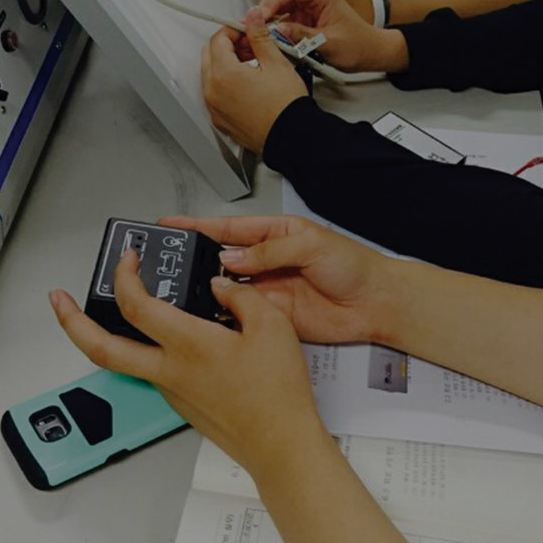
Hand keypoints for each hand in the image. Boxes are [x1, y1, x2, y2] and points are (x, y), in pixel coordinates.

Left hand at [48, 250, 322, 475]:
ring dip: (106, 335)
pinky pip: (154, 372)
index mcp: (187, 345)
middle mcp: (169, 370)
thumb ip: (240, 296)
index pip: (136, 304)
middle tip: (58, 300)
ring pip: (123, 361)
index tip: (127, 259)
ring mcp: (171, 391)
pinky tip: (171, 338)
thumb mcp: (272, 325)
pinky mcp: (182, 404)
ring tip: (116, 311)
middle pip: (99, 347)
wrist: (280, 444)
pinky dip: (148, 350)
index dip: (124, 276)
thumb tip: (219, 287)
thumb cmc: (277, 393)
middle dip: (71, 321)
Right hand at [159, 214, 394, 344]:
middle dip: (195, 259)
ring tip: (181, 290)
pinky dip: (223, 316)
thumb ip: (269, 251)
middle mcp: (266, 261)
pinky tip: (209, 316)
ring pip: (226, 288)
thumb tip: (232, 258)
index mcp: (274, 233)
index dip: (197, 227)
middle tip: (167, 263)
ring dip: (206, 289)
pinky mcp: (271, 316)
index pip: (228, 228)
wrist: (375, 303)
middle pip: (220, 258)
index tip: (170, 226)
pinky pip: (240, 314)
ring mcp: (267, 289)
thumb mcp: (311, 245)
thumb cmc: (354, 265)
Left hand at [201, 11, 307, 152]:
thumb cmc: (286, 105)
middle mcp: (212, 91)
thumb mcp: (276, 62)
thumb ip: (260, 36)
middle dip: (229, 46)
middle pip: (210, 56)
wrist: (292, 137)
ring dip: (227, 64)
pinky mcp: (221, 120)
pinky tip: (249, 84)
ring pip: (211, 75)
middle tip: (251, 45)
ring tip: (254, 65)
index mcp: (223, 74)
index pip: (218, 40)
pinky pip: (216, 95)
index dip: (234, 30)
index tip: (248, 30)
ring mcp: (215, 108)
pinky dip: (227, 85)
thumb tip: (253, 17)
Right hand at [259, 0, 407, 73]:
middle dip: (267, 9)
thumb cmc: (358, 44)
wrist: (370, 52)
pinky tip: (269, 36)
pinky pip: (285, 20)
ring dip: (269, 19)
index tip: (262, 14)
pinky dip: (276, 28)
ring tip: (258, 31)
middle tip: (254, 24)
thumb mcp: (330, 43)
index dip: (273, 1)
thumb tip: (279, 30)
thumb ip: (304, 36)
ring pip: (281, 8)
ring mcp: (308, 9)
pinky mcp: (304, 20)